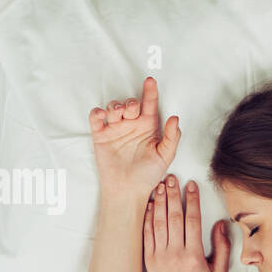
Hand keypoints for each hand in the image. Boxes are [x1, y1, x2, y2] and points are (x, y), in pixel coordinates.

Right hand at [89, 76, 181, 199]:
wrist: (128, 190)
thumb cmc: (148, 175)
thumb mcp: (165, 156)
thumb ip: (172, 137)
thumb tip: (175, 118)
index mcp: (148, 127)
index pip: (150, 105)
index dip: (150, 92)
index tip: (151, 81)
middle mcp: (132, 126)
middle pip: (130, 104)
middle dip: (131, 102)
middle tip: (131, 110)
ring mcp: (116, 129)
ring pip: (114, 107)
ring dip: (116, 106)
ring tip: (119, 113)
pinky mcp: (101, 135)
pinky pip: (96, 118)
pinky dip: (97, 112)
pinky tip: (103, 115)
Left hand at [143, 174, 231, 271]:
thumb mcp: (219, 271)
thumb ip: (223, 247)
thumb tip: (220, 224)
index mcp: (194, 255)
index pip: (193, 220)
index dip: (192, 200)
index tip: (191, 185)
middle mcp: (176, 254)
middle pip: (174, 217)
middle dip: (173, 194)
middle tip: (172, 178)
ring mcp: (160, 256)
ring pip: (159, 222)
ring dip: (160, 202)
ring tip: (160, 185)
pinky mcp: (149, 259)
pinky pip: (147, 234)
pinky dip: (148, 217)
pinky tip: (151, 204)